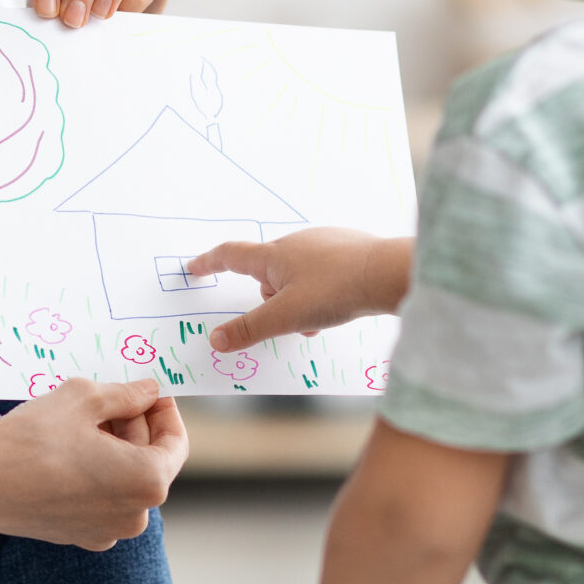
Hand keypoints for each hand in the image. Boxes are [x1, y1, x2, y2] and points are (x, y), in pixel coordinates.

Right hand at [0, 378, 185, 549]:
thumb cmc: (33, 439)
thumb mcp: (85, 399)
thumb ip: (126, 395)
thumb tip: (148, 392)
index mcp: (147, 482)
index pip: (176, 443)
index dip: (165, 412)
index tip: (151, 393)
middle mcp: (134, 516)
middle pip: (150, 461)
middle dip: (135, 426)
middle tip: (111, 397)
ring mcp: (106, 531)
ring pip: (125, 479)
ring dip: (115, 448)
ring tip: (86, 419)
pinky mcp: (79, 536)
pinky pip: (102, 498)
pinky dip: (97, 473)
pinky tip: (71, 448)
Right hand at [187, 230, 414, 352]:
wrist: (389, 273)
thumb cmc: (336, 290)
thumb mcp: (286, 317)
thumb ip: (250, 328)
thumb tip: (215, 339)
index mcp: (274, 255)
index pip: (231, 255)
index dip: (209, 262)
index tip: (193, 267)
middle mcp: (296, 243)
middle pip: (268, 272)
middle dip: (271, 300)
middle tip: (288, 322)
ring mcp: (323, 244)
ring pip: (297, 277)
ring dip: (298, 301)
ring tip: (318, 322)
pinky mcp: (347, 250)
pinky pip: (322, 273)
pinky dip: (321, 293)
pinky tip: (338, 309)